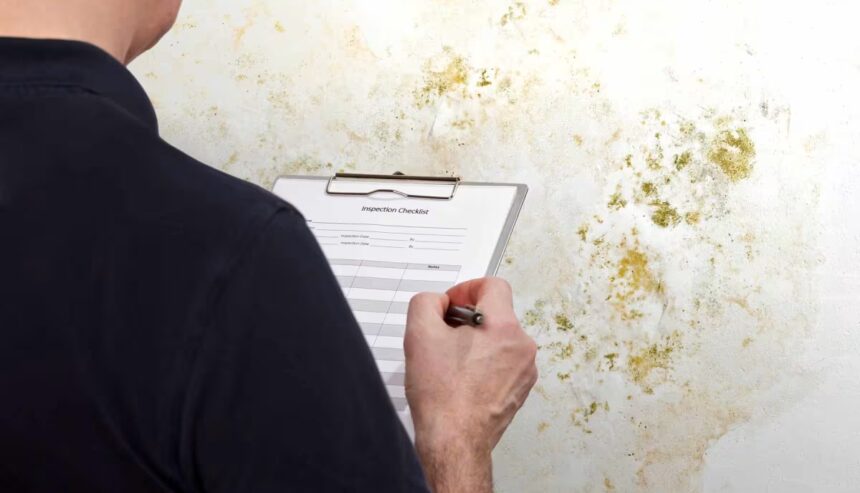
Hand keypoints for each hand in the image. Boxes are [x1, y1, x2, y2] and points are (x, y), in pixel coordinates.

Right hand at [404, 278, 537, 491]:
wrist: (454, 441)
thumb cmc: (442, 396)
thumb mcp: (419, 334)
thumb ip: (426, 303)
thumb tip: (438, 302)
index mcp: (504, 328)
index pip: (493, 286)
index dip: (466, 289)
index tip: (451, 305)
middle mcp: (522, 347)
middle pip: (495, 314)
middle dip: (467, 319)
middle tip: (444, 336)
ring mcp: (524, 371)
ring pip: (499, 339)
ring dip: (475, 342)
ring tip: (450, 362)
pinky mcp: (519, 390)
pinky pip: (502, 363)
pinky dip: (483, 364)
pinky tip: (461, 379)